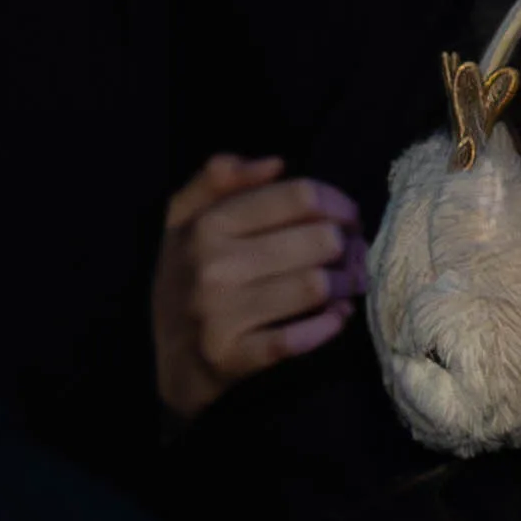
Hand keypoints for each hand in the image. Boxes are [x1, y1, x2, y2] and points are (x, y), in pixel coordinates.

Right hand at [150, 153, 365, 420]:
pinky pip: (299, 339)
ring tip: (350, 283)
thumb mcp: (183, 218)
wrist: (166, 357)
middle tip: (354, 253)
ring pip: (317, 286)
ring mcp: (222, 314)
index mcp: (207, 224)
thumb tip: (275, 163)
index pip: (299, 196)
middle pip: (319, 239)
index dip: (338, 202)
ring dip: (347, 284)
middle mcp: (213, 266)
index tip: (347, 217)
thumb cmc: (183, 277)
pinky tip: (336, 317)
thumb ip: (218, 178)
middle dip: (349, 245)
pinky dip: (328, 326)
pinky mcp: (234, 357)